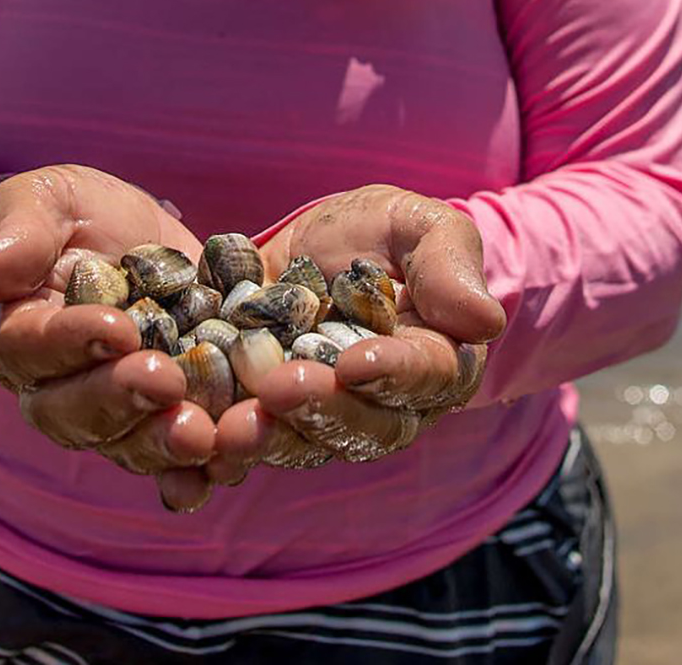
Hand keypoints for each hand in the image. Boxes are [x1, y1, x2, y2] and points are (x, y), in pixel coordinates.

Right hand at [0, 165, 216, 511]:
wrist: (124, 241)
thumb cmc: (71, 216)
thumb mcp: (45, 199)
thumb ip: (19, 230)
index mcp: (15, 333)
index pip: (32, 347)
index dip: (72, 342)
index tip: (117, 327)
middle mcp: (54, 388)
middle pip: (74, 413)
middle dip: (121, 400)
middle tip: (164, 381)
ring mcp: (111, 413)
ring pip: (125, 444)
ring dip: (162, 444)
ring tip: (202, 434)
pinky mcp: (161, 420)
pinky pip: (172, 460)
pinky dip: (196, 472)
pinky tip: (225, 468)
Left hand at [207, 185, 505, 483]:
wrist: (305, 252)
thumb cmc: (372, 233)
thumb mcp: (411, 224)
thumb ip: (448, 263)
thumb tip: (485, 322)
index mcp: (432, 361)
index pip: (425, 376)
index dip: (393, 373)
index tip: (356, 362)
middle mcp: (383, 406)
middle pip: (365, 427)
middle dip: (323, 410)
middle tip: (281, 388)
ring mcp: (322, 421)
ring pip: (305, 445)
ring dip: (270, 438)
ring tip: (233, 425)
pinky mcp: (268, 422)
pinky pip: (252, 447)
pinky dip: (223, 455)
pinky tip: (195, 452)